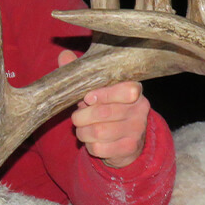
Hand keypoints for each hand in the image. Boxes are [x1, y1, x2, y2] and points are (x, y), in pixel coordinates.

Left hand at [58, 50, 149, 167]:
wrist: (125, 139)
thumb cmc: (108, 108)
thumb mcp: (97, 90)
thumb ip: (83, 73)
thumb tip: (64, 55)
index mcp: (134, 89)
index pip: (125, 90)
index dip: (103, 94)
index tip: (87, 98)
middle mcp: (140, 109)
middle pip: (103, 112)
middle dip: (82, 116)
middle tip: (76, 117)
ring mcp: (137, 130)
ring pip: (98, 132)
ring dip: (82, 132)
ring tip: (82, 129)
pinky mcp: (130, 148)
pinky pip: (100, 148)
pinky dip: (89, 146)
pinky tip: (92, 141)